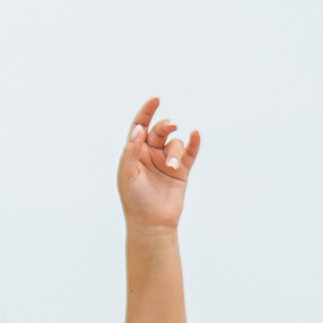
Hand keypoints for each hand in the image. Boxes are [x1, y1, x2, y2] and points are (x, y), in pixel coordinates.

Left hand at [117, 95, 199, 232]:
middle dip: (165, 126)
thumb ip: (131, 150)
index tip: (155, 99)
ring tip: (173, 166)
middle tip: (170, 127)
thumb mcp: (127, 173)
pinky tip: (195, 134)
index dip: (147, 111)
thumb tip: (139, 129)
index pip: (141, 125)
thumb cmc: (134, 200)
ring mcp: (167, 161)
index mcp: (135, 151)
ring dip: (176, 151)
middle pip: (160, 130)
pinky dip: (194, 142)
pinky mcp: (182, 170)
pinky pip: (190, 152)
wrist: (151, 223)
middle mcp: (151, 153)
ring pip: (175, 143)